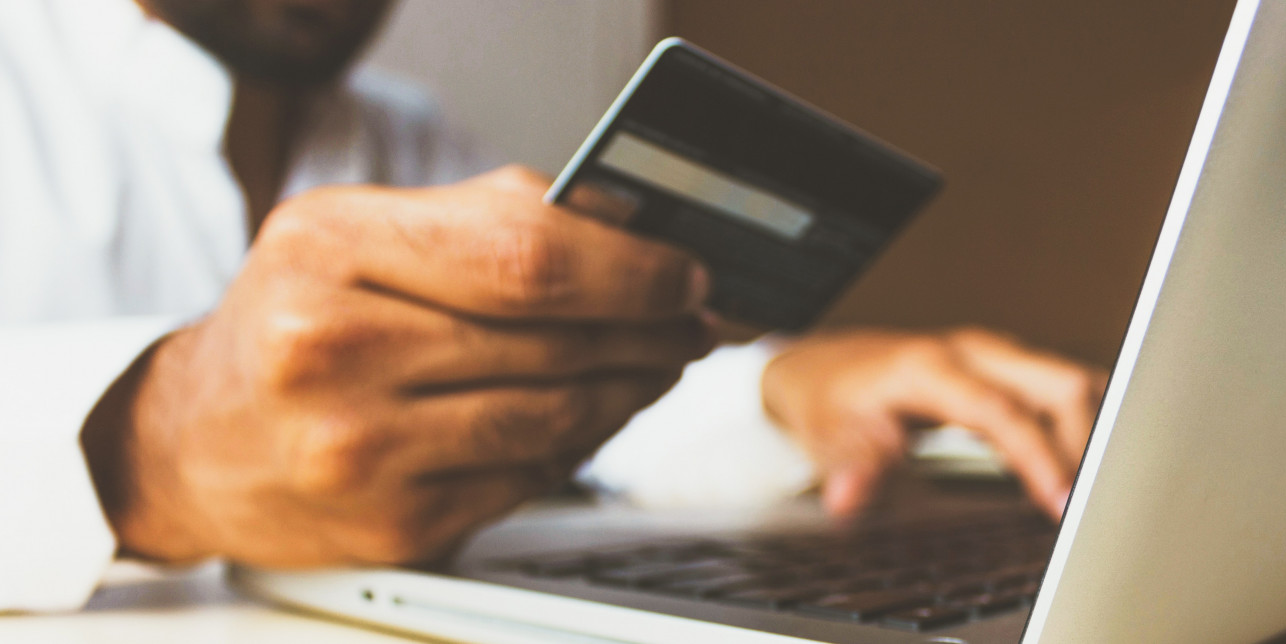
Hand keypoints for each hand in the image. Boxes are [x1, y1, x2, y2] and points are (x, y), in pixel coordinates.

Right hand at [81, 166, 714, 566]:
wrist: (195, 442)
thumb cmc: (292, 322)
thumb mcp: (357, 233)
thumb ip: (487, 218)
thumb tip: (630, 228)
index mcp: (329, 248)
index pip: (526, 255)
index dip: (631, 267)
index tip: (685, 272)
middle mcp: (332, 350)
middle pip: (552, 338)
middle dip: (649, 329)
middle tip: (691, 320)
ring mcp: (360, 449)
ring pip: (555, 416)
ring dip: (630, 388)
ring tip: (656, 363)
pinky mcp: (393, 524)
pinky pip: (530, 476)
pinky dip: (580, 443)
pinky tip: (593, 414)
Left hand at [761, 328, 1106, 518]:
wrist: (824, 368)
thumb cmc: (830, 400)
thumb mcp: (828, 436)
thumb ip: (850, 466)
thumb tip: (848, 498)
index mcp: (931, 367)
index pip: (1003, 411)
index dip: (1039, 457)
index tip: (1063, 503)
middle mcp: (972, 352)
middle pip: (1060, 385)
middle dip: (1088, 445)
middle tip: (1095, 508)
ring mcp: (994, 356)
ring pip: (1072, 383)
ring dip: (1096, 434)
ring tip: (1105, 493)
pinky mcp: (1006, 368)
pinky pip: (1064, 391)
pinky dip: (1085, 425)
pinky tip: (1090, 466)